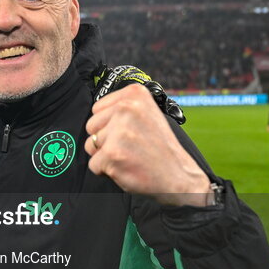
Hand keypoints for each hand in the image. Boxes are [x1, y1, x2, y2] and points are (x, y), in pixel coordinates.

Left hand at [86, 84, 210, 206]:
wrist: (178, 175)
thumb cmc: (160, 147)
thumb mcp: (147, 113)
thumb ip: (122, 108)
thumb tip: (96, 111)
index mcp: (135, 94)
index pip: (97, 109)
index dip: (108, 124)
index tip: (129, 132)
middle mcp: (126, 108)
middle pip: (91, 126)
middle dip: (105, 139)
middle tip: (129, 146)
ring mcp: (119, 132)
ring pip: (90, 145)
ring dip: (105, 155)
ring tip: (129, 156)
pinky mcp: (112, 154)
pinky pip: (94, 164)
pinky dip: (106, 171)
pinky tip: (126, 167)